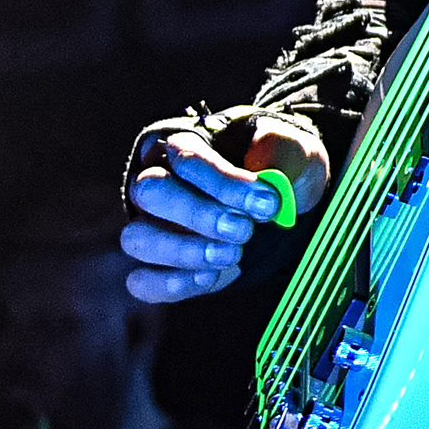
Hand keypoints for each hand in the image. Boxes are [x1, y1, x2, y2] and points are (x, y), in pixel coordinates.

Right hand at [120, 114, 329, 302]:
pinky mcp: (155, 266)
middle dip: (198, 215)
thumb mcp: (290, 150)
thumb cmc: (277, 170)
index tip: (267, 203)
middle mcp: (156, 182)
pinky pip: (142, 280)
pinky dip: (171, 284)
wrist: (276, 207)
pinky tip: (211, 277)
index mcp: (184, 144)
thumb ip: (278, 147)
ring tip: (232, 256)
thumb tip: (261, 153)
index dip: (225, 184)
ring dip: (184, 251)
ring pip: (138, 237)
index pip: (188, 159)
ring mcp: (150, 225)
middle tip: (244, 231)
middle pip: (152, 193)